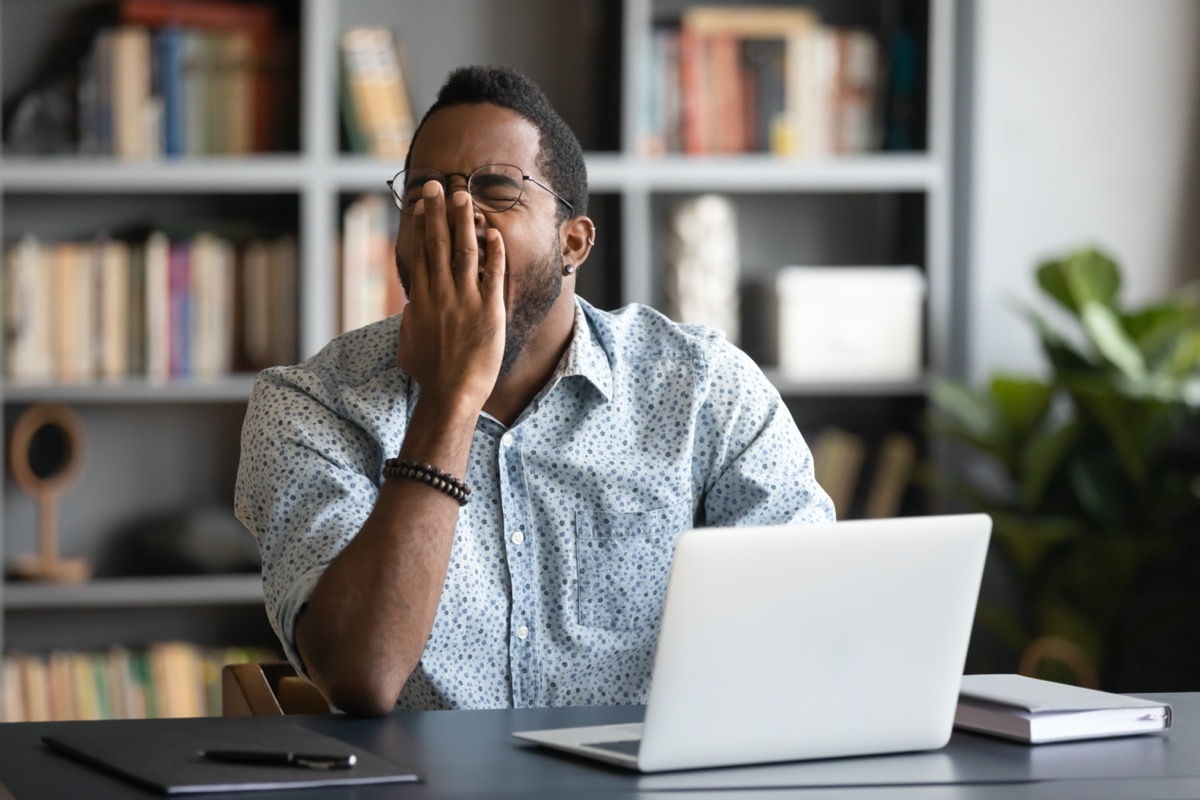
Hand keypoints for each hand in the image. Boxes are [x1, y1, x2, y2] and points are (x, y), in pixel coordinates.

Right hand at [396, 181, 505, 410]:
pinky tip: (494, 232)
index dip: (422, 226)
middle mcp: (441, 294)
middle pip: (438, 244)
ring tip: (464, 197)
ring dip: (464, 222)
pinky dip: (494, 252)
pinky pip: (493, 274)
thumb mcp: (408, 344)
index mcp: (421, 300)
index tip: (421, 204)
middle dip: (438, 212)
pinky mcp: (489, 310)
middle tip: (437, 185)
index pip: (421, 253)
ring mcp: (465, 300)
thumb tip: (409, 308)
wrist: (451, 394)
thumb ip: (409, 321)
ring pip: (464, 252)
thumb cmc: (429, 376)